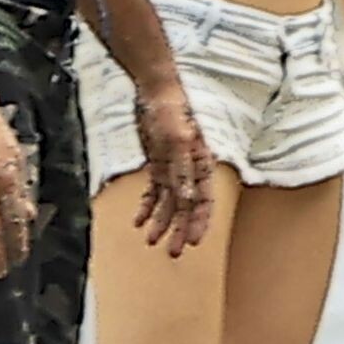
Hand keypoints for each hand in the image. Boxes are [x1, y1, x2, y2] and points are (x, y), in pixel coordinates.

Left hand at [133, 80, 213, 256]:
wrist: (154, 90)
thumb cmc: (170, 110)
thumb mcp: (176, 139)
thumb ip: (182, 170)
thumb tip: (188, 200)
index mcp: (201, 164)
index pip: (204, 200)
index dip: (199, 223)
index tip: (192, 242)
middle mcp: (190, 170)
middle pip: (187, 207)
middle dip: (180, 230)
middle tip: (173, 253)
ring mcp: (173, 167)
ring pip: (169, 203)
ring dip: (162, 223)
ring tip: (152, 242)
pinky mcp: (158, 164)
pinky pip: (154, 191)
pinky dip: (147, 207)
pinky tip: (139, 221)